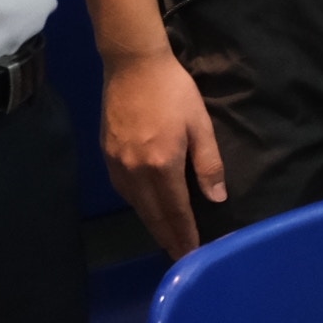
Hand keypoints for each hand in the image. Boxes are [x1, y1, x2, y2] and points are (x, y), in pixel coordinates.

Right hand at [101, 47, 218, 257]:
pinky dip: (137, 205)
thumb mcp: (201, 125)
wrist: (133, 66)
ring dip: (152, 224)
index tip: (192, 254)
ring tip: (166, 238)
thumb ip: (208, 164)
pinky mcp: (106, 155)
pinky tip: (146, 208)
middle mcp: (135, 172)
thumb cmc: (174, 92)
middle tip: (180, 257)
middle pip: (153, 215)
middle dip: (168, 238)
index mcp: (162, 166)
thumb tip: (216, 198)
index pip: (175, 212)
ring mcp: (117, 164)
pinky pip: (123, 191)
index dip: (184, 235)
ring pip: (136, 205)